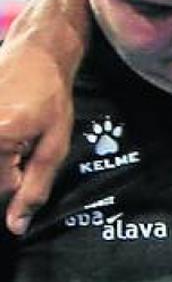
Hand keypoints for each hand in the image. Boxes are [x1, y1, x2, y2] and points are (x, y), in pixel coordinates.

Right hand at [0, 46, 73, 234]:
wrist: (35, 53)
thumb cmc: (51, 96)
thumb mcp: (55, 144)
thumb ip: (35, 187)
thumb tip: (15, 227)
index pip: (2, 192)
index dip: (20, 188)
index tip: (30, 161)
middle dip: (4, 175)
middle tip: (21, 145)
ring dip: (1, 163)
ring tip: (15, 133)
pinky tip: (9, 130)